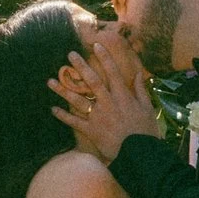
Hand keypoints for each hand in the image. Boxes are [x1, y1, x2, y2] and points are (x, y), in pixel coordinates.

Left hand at [49, 31, 160, 159]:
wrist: (139, 153)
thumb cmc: (146, 131)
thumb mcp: (148, 108)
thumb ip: (141, 90)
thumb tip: (138, 74)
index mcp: (122, 96)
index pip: (112, 72)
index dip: (104, 57)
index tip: (96, 45)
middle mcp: (107, 103)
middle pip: (91, 81)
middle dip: (80, 66)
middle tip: (70, 55)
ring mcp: (97, 116)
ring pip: (78, 100)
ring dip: (63, 90)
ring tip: (50, 81)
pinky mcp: (91, 130)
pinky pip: (74, 122)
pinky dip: (63, 116)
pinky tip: (52, 109)